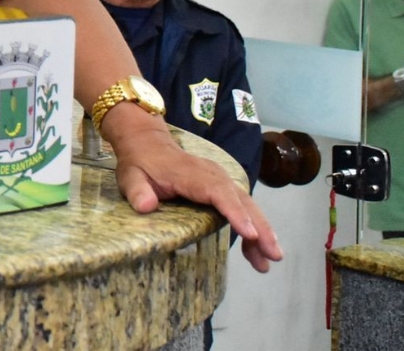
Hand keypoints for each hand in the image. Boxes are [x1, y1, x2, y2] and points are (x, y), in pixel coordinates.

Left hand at [112, 125, 282, 272]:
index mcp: (191, 174)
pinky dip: (252, 227)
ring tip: (271, 258)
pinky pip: (241, 207)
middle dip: (260, 227)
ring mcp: (220, 180)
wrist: (147, 144)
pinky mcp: (222, 188)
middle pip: (241, 200)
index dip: (235, 212)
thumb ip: (136, 190)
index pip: (218, 192)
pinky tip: (257, 250)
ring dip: (262, 230)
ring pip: (247, 205)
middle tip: (273, 254)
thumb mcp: (130, 176)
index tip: (250, 233)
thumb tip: (146, 206)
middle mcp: (212, 175)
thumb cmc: (140, 163)